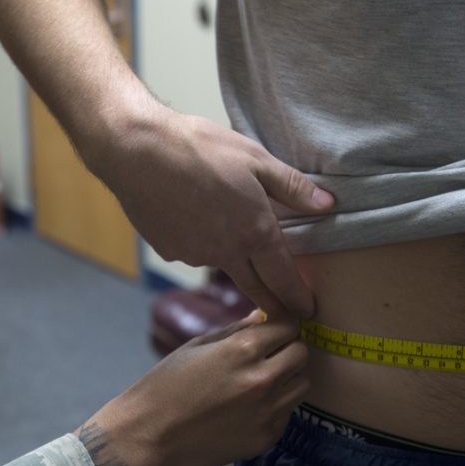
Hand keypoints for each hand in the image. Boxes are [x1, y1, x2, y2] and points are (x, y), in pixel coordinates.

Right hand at [75, 310, 308, 465]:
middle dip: (288, 349)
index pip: (289, 325)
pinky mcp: (266, 438)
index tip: (274, 329)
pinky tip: (249, 409)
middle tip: (268, 355)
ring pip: (301, 385)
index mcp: (242, 350)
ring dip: (287, 378)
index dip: (282, 325)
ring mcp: (267, 412)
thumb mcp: (195, 348)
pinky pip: (286, 414)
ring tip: (259, 382)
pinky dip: (275, 407)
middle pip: (302, 354)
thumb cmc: (164, 385)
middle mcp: (262, 378)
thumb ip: (235, 331)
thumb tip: (263, 317)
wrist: (146, 434)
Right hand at [76, 101, 333, 317]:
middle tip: (285, 316)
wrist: (137, 153)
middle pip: (256, 290)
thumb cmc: (200, 149)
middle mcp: (225, 253)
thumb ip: (292, 187)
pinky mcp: (167, 251)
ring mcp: (193, 255)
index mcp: (254, 233)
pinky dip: (200, 244)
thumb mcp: (255, 160)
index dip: (298, 298)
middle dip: (274, 305)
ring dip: (233, 264)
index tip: (307, 313)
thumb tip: (327, 204)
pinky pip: (191, 252)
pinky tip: (193, 220)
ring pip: (221, 265)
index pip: (284, 279)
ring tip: (231, 238)